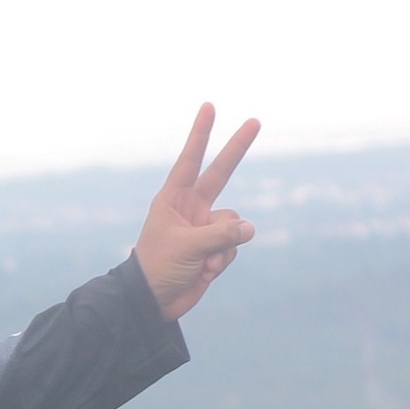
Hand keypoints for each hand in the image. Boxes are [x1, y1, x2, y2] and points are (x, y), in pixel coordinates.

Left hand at [132, 103, 258, 320]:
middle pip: (221, 172)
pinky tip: (204, 272)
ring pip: (234, 223)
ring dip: (223, 245)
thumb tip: (250, 229)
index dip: (201, 133)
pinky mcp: (215, 247)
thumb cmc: (158, 267)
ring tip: (202, 262)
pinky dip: (223, 259)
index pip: (191, 159)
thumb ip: (221, 234)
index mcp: (174, 198)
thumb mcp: (187, 247)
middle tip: (256, 120)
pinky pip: (234, 244)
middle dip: (237, 148)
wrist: (153, 302)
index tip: (209, 106)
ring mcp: (205, 226)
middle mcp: (192, 207)